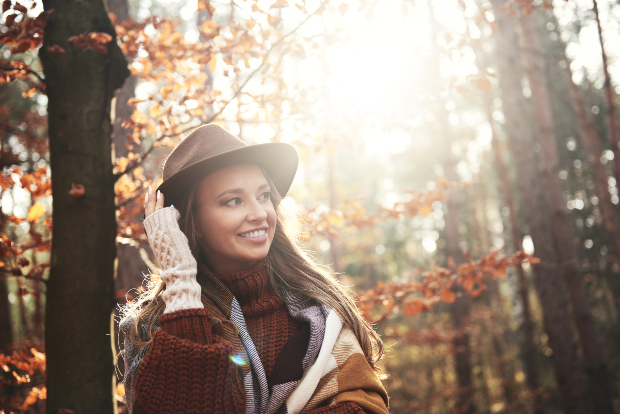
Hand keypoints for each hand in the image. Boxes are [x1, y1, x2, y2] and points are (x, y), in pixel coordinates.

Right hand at [141, 185, 202, 312]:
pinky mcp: (165, 229)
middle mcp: (154, 235)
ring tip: (154, 188)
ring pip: (153, 211)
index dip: (150, 210)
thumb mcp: (175, 250)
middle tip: (149, 190)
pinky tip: (162, 194)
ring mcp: (159, 231)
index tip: (151, 200)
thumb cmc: (180, 265)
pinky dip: (160, 202)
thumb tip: (176, 234)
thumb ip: (173, 239)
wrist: (180, 269)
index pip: (151, 221)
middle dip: (149, 201)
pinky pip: (161, 213)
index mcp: (155, 240)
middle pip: (149, 214)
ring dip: (154, 199)